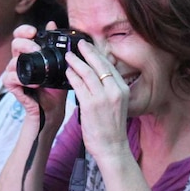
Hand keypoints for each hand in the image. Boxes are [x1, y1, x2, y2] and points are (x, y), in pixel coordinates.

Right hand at [4, 22, 67, 123]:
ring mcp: (13, 73)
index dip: (24, 31)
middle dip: (25, 44)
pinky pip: (11, 78)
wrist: (54, 107)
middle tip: (38, 48)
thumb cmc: (55, 85)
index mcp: (29, 52)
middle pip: (14, 44)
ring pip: (12, 61)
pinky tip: (35, 82)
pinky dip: (22, 79)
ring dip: (25, 61)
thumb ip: (54, 44)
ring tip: (41, 66)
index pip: (20, 36)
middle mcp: (19, 60)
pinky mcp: (12, 86)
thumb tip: (52, 23)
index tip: (34, 31)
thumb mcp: (58, 63)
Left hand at [64, 39, 129, 162]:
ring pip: (87, 72)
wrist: (112, 147)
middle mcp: (115, 90)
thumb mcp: (118, 104)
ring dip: (76, 61)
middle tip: (78, 43)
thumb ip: (109, 90)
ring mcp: (102, 97)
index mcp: (123, 89)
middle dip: (87, 51)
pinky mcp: (90, 104)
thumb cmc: (112, 128)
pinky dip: (71, 76)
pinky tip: (66, 71)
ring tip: (68, 55)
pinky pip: (78, 85)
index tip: (90, 47)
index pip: (110, 66)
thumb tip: (96, 76)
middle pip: (99, 64)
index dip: (98, 54)